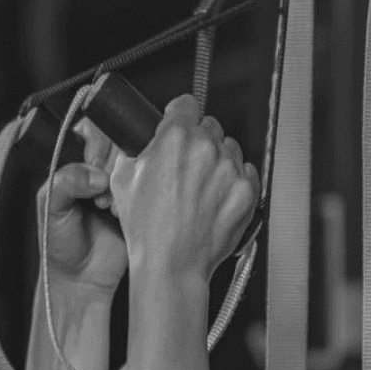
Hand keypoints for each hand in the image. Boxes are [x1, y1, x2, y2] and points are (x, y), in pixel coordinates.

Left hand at [39, 122, 125, 295]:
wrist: (82, 280)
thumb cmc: (59, 244)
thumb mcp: (51, 208)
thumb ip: (66, 181)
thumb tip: (98, 174)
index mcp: (76, 165)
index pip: (93, 132)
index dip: (97, 147)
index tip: (94, 168)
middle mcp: (102, 170)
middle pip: (118, 143)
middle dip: (111, 166)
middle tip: (99, 194)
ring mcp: (124, 185)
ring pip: (137, 162)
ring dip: (125, 181)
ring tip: (107, 207)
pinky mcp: (141, 202)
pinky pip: (150, 185)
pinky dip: (139, 195)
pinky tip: (122, 212)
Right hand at [107, 96, 259, 281]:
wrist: (172, 265)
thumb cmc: (148, 229)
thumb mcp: (123, 178)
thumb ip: (135, 147)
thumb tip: (142, 137)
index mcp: (176, 138)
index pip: (186, 104)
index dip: (179, 115)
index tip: (179, 123)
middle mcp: (207, 149)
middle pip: (209, 126)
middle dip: (198, 141)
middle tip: (185, 166)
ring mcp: (230, 169)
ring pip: (229, 148)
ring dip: (218, 160)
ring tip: (201, 186)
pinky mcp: (247, 190)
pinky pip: (246, 171)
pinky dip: (234, 180)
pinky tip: (216, 197)